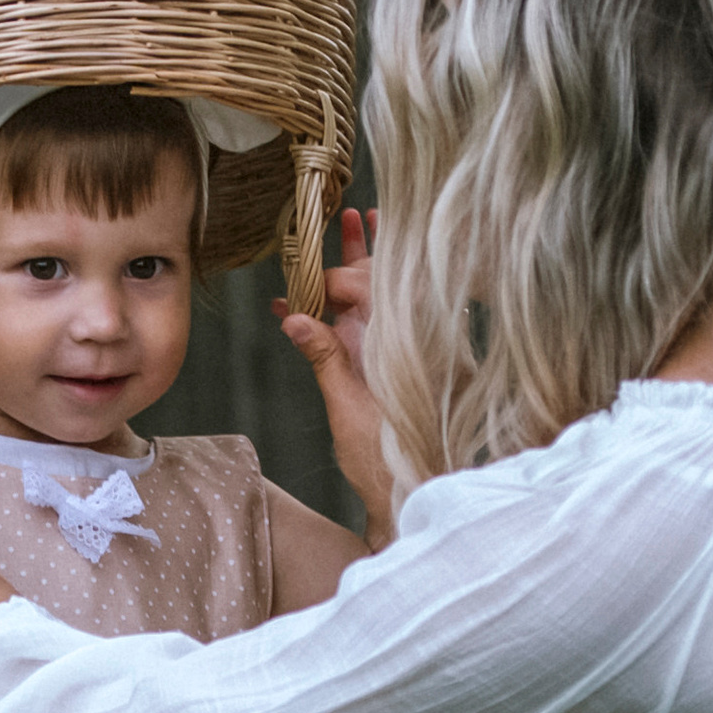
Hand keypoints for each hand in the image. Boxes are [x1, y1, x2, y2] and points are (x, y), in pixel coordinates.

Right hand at [279, 205, 394, 545]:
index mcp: (400, 345)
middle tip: (350, 216)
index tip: (311, 276)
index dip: (338, 276)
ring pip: (389, 296)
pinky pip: (391, 321)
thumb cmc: (387, 463)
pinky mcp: (407, 366)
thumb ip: (325, 357)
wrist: (418, 497)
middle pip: (384, 283)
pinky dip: (370, 301)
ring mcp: (412, 352)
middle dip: (361, 254)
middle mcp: (411, 342)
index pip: (370, 288)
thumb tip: (294, 316)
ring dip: (371, 263)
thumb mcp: (346, 408)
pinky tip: (361, 280)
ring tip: (363, 220)